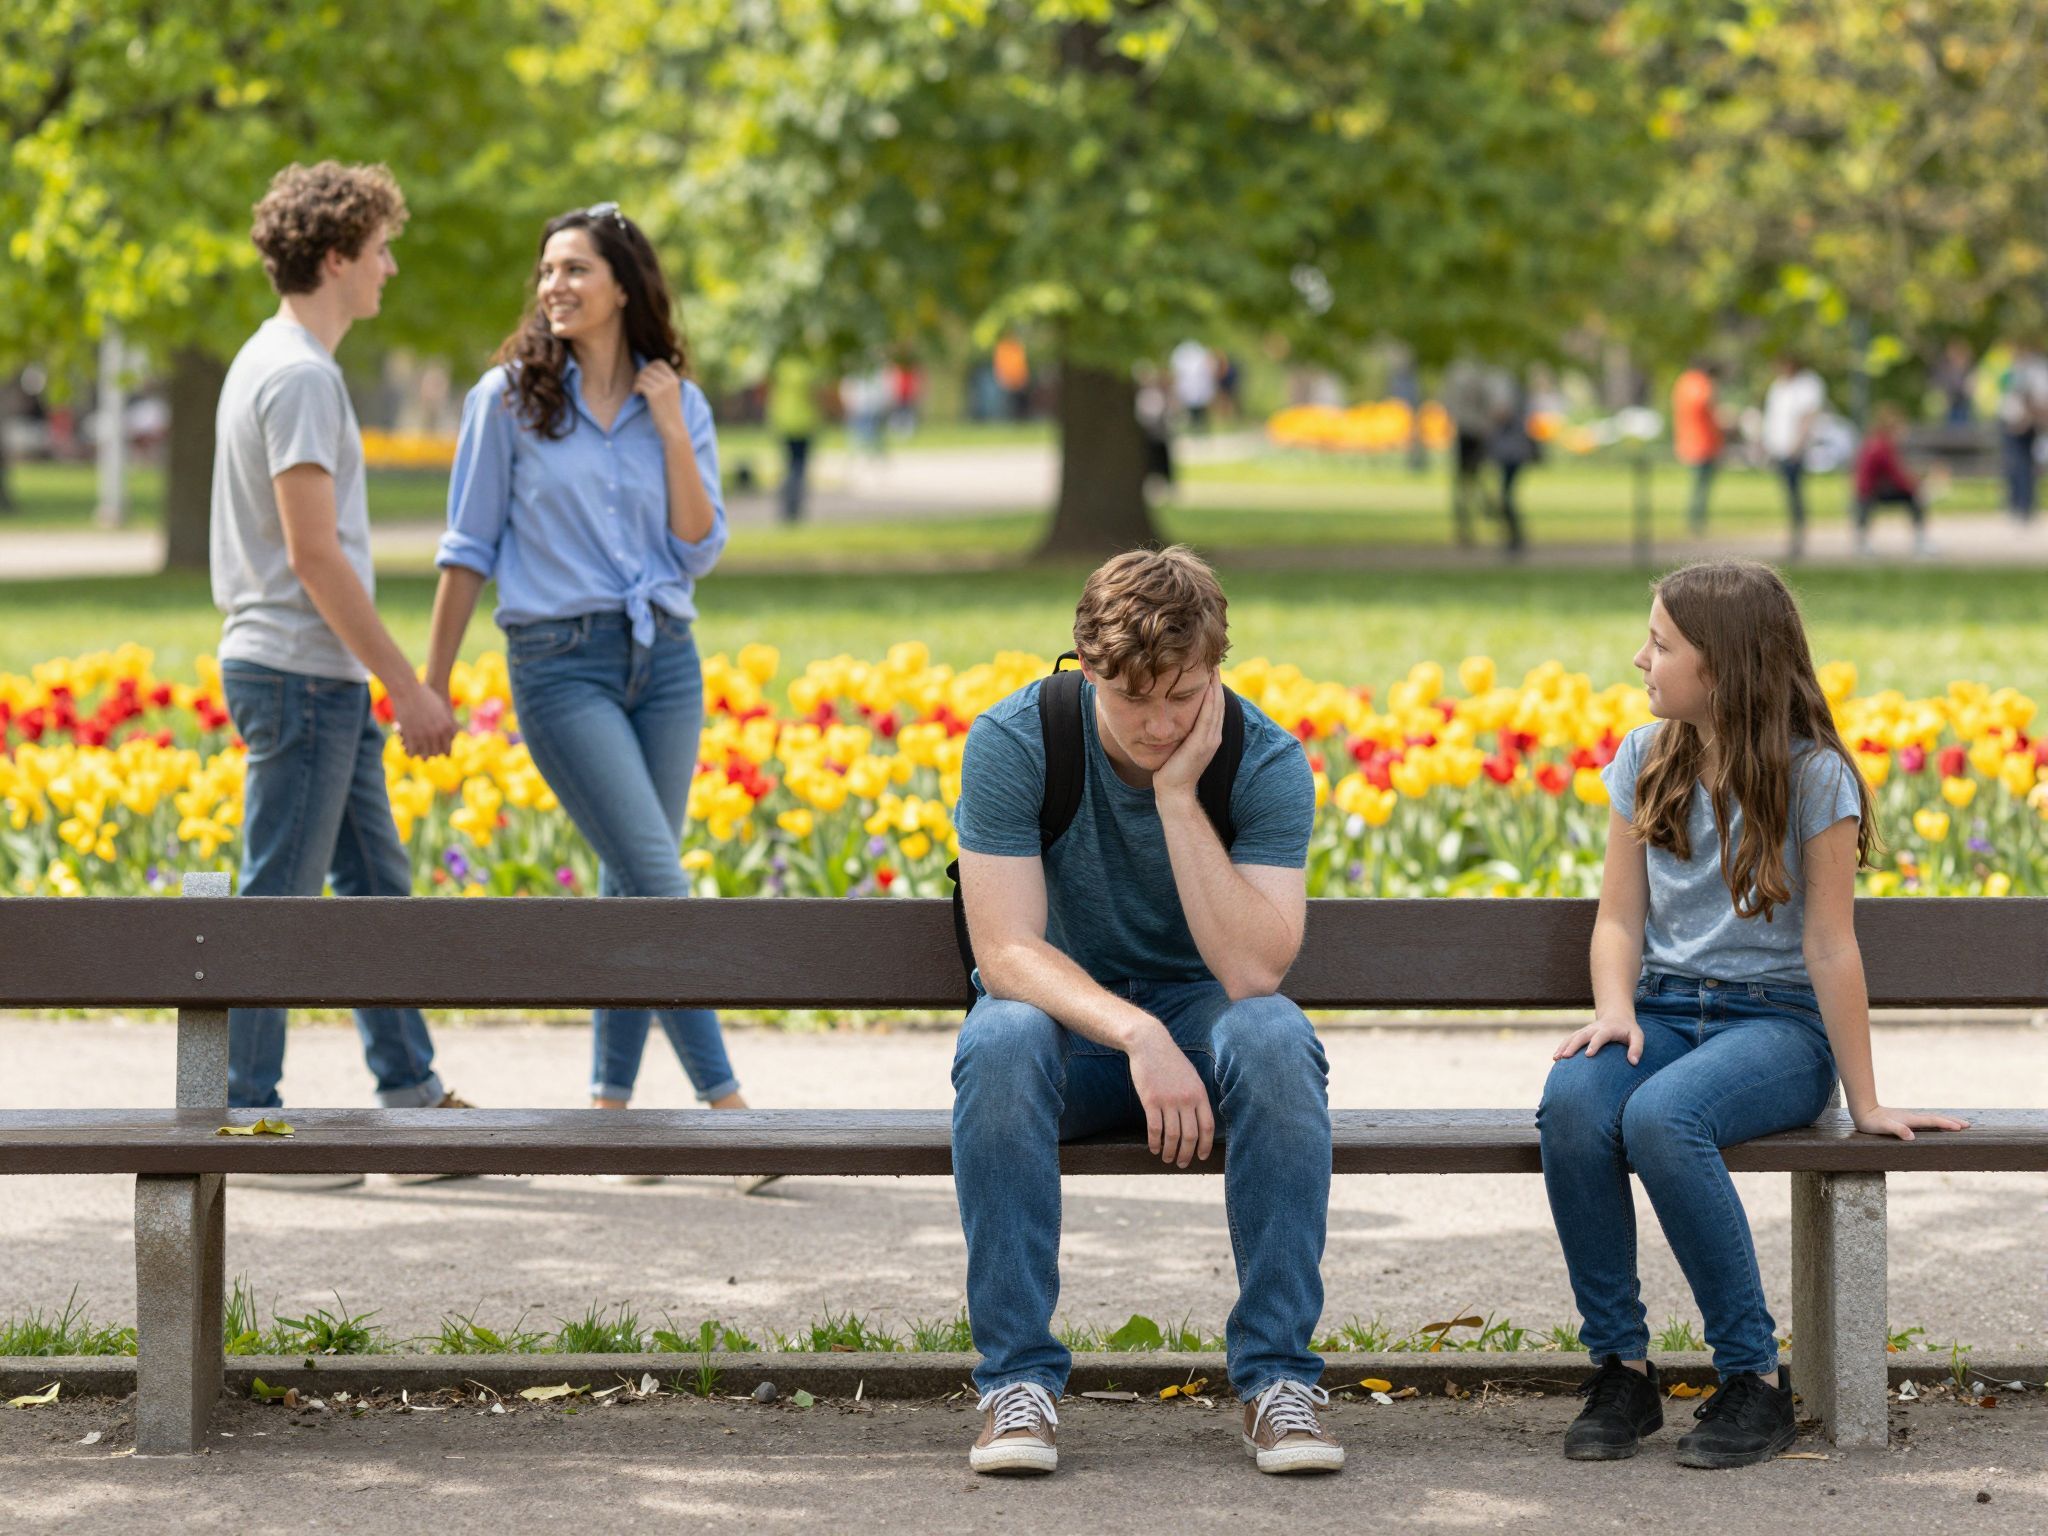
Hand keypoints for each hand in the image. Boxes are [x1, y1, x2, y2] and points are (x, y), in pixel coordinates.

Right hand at [390, 682, 456, 758]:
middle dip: (432, 755)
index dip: (444, 751)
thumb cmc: (425, 695)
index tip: (442, 754)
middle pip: (436, 752)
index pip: (448, 747)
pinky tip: (408, 752)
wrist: (408, 690)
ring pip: (424, 754)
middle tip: (429, 757)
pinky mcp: (410, 735)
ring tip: (420, 756)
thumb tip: (457, 730)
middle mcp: (437, 733)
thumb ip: (448, 720)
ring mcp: (424, 735)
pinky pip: (412, 750)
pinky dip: (410, 753)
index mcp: (447, 727)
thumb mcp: (441, 708)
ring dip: (422, 756)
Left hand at [634, 360, 688, 441]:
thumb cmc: (670, 413)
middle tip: (639, 385)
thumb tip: (646, 371)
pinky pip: (639, 384)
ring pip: (642, 376)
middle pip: (648, 368)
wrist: (673, 428)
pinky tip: (637, 395)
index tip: (646, 377)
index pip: (659, 363)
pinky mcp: (654, 395)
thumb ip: (664, 382)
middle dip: (641, 375)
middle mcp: (669, 382)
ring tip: (638, 391)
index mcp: (674, 380)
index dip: (649, 367)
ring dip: (637, 382)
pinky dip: (636, 388)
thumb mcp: (672, 394)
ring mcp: (662, 388)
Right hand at [1126, 1021, 1213, 1167]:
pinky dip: (1155, 1142)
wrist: (1149, 1043)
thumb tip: (1199, 1121)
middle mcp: (1186, 1099)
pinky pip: (1155, 1128)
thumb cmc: (1170, 1061)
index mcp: (1199, 1093)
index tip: (1201, 1157)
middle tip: (1182, 1164)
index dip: (1205, 1145)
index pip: (1207, 1126)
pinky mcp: (1150, 1100)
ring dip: (1170, 1152)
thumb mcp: (1191, 1077)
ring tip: (1167, 1159)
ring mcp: (1168, 1100)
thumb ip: (1196, 1097)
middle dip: (1187, 1154)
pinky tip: (1154, 1148)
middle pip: (1190, 1135)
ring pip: (1172, 1136)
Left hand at [1152, 676, 1222, 800]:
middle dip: (1216, 680)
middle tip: (1214, 658)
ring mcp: (1210, 738)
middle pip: (1218, 700)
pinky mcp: (1202, 742)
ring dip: (1216, 684)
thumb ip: (1181, 732)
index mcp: (1209, 735)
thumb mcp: (1178, 746)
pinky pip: (1209, 714)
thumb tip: (1171, 719)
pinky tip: (1209, 682)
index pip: (1214, 705)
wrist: (1174, 793)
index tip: (1209, 667)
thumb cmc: (1171, 771)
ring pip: (1216, 704)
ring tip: (1213, 664)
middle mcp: (1214, 735)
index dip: (1213, 685)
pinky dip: (1210, 697)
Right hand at [1553, 1016, 1642, 1063]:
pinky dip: (1562, 1047)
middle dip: (1573, 1045)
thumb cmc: (1628, 1029)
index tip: (1588, 1055)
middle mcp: (1594, 1029)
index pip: (1600, 1036)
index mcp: (1608, 1029)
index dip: (1594, 1045)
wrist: (1616, 1015)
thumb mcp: (1637, 1036)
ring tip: (1556, 1058)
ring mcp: (1586, 1030)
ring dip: (1563, 1046)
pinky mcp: (1581, 1034)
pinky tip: (1555, 1057)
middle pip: (1581, 1036)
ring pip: (1572, 1037)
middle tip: (1565, 1056)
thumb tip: (1633, 1062)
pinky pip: (1569, 1039)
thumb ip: (1637, 1048)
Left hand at [1852, 1105, 1969, 1141]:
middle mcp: (1912, 1117)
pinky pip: (1926, 1121)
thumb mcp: (1882, 1128)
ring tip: (1959, 1124)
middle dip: (1952, 1121)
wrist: (1863, 1111)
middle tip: (1968, 1125)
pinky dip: (1936, 1122)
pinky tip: (1938, 1125)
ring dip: (1946, 1121)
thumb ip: (1896, 1130)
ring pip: (1932, 1119)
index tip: (1960, 1127)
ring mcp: (1910, 1118)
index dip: (1946, 1124)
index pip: (1932, 1122)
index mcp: (1910, 1120)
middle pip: (1936, 1118)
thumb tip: (1911, 1137)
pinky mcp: (1906, 1120)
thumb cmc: (1871, 1123)